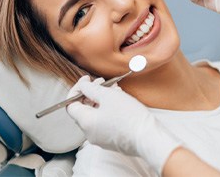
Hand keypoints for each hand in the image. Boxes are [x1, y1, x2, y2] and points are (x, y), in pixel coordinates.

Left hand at [66, 76, 180, 173]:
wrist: (149, 138)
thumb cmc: (129, 117)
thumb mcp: (108, 96)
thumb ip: (91, 89)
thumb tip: (82, 85)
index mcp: (86, 122)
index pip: (70, 105)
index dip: (76, 90)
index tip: (86, 80)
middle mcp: (90, 132)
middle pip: (84, 108)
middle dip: (92, 92)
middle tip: (102, 82)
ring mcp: (101, 137)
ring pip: (96, 113)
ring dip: (102, 98)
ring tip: (114, 88)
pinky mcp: (111, 139)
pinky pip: (104, 120)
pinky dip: (108, 108)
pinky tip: (119, 99)